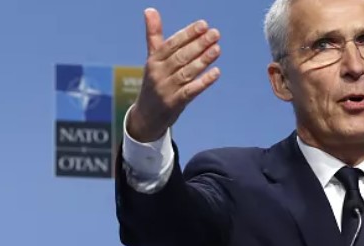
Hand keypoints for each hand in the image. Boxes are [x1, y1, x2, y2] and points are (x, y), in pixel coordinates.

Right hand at [127, 8, 221, 142]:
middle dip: (199, 44)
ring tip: (217, 49)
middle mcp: (158, 74)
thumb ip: (154, 35)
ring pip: (187, 73)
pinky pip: (190, 91)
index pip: (172, 44)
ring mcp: (166, 90)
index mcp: (153, 61)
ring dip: (203, 60)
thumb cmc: (154, 83)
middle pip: (181, 57)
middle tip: (215, 34)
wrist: (146, 117)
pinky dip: (203, 82)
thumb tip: (149, 9)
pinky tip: (216, 72)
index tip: (203, 25)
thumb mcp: (152, 59)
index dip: (188, 34)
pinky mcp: (174, 104)